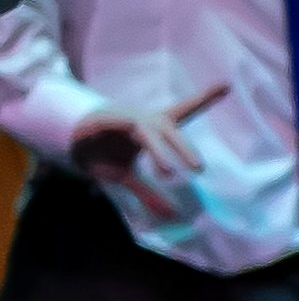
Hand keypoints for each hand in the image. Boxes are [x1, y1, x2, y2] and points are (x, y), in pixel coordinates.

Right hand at [63, 80, 226, 199]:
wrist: (68, 144)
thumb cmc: (105, 155)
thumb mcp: (126, 177)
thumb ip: (149, 194)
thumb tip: (173, 217)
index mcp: (155, 129)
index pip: (185, 110)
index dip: (205, 98)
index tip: (227, 84)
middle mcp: (145, 121)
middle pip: (170, 129)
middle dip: (184, 148)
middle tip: (199, 169)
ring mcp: (126, 120)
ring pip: (147, 131)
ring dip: (158, 150)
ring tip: (166, 173)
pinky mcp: (105, 121)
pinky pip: (118, 124)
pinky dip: (123, 131)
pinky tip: (128, 139)